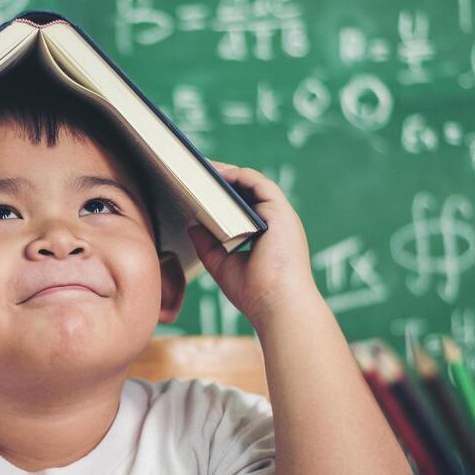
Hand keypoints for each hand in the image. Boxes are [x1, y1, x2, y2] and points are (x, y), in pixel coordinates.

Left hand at [187, 162, 313, 329]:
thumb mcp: (223, 265)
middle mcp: (275, 223)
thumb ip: (208, 246)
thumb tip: (192, 227)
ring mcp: (280, 217)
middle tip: (196, 172)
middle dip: (222, 180)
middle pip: (247, 192)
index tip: (199, 188)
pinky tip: (220, 175)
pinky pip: (261, 184)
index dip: (222, 196)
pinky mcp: (282, 213)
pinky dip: (240, 176)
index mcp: (264, 235)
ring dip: (228, 174)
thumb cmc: (254, 293)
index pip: (242, 207)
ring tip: (203, 169)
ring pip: (254, 185)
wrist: (277, 305)